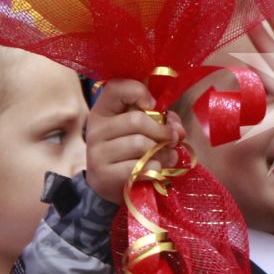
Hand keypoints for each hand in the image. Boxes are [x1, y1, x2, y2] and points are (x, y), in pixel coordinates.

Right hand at [85, 79, 183, 205]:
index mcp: (104, 110)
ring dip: (162, 152)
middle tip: (173, 139)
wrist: (110, 186)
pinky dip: (154, 168)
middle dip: (162, 130)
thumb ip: (162, 121)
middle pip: (136, 120)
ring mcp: (97, 153)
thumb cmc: (131, 152)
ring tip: (168, 157)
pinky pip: (139, 166)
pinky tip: (155, 170)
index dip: (139, 91)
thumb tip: (177, 129)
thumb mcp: (144, 130)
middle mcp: (96, 129)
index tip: (153, 105)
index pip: (116, 87)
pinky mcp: (104, 175)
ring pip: (140, 144)